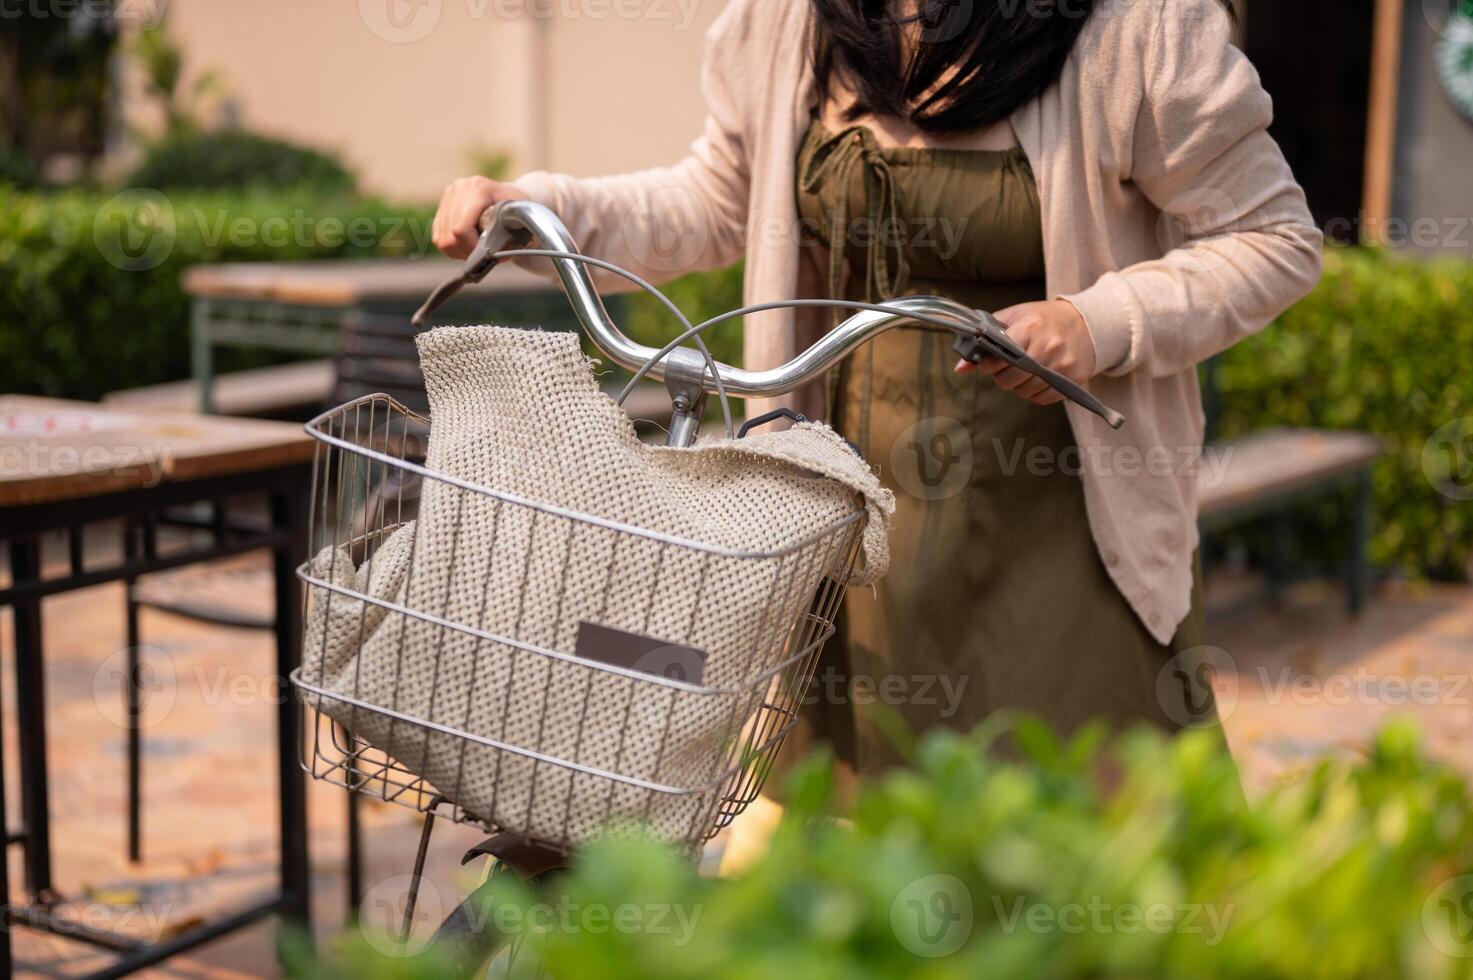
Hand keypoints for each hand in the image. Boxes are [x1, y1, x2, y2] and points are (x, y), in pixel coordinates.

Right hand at [431, 176, 528, 259]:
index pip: (461, 229)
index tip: (486, 255)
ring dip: (459, 252)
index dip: (472, 248)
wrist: (508, 196)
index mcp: (478, 188)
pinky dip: (452, 248)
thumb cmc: (518, 209)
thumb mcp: (523, 217)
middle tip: (483, 257)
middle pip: (450, 236)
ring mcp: (448, 196)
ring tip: (477, 251)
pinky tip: (467, 246)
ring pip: (442, 240)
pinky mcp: (442, 206)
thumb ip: (512, 232)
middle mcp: (459, 189)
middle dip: (467, 252)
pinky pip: (438, 238)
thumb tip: (498, 254)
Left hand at [954, 299, 1096, 405]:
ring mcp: (1063, 364)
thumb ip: (986, 339)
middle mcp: (1049, 346)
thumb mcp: (1013, 318)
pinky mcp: (1075, 379)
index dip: (989, 365)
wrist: (1085, 323)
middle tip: (1005, 369)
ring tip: (1022, 372)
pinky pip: (1043, 398)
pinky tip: (1035, 380)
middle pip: (1011, 379)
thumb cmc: (1043, 319)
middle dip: (1002, 377)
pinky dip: (1034, 393)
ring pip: (1026, 391)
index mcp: (1031, 326)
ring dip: (1018, 386)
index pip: (1000, 356)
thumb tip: (960, 368)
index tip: (986, 364)